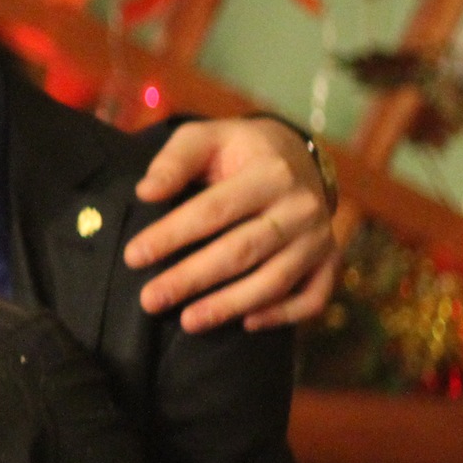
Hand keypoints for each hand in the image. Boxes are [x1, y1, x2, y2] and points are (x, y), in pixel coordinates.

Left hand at [125, 117, 337, 332]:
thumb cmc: (236, 151)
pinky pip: (313, 297)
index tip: (133, 256)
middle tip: (150, 300)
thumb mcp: (205, 139)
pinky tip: (247, 323)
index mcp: (270, 173)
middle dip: (192, 279)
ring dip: (230, 305)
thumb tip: (146, 192)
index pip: (214, 211)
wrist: (296, 155)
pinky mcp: (329, 261)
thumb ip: (175, 161)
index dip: (172, 235)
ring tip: (188, 322)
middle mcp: (301, 208)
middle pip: (242, 251)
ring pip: (275, 280)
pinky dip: (283, 315)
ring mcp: (319, 238)